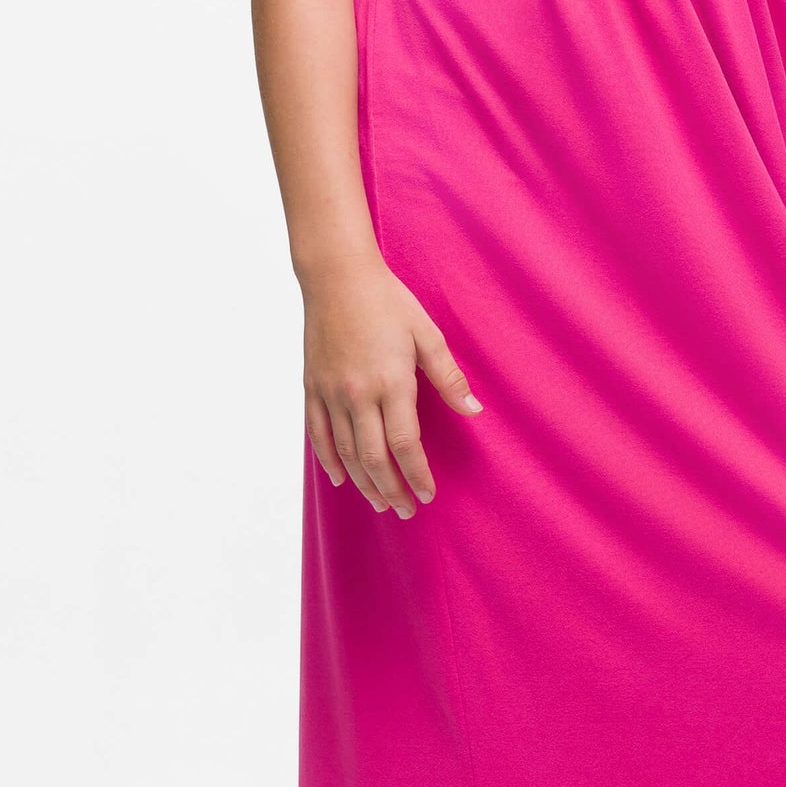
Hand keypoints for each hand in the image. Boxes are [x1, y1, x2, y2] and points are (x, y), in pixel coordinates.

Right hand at [302, 257, 481, 515]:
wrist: (337, 275)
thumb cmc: (388, 301)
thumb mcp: (426, 334)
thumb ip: (448, 377)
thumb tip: (473, 411)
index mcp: (391, 382)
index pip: (406, 444)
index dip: (417, 475)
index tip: (427, 495)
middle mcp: (358, 394)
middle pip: (374, 457)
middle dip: (391, 490)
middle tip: (404, 511)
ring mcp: (331, 392)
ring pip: (345, 452)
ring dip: (363, 483)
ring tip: (379, 503)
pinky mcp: (312, 387)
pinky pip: (318, 434)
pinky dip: (328, 460)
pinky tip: (341, 478)